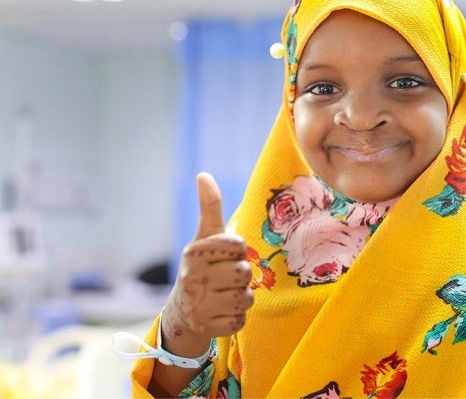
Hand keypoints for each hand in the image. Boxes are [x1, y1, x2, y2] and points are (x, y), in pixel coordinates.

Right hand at [163, 172, 253, 352]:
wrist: (182, 311)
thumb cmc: (201, 266)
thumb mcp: (204, 237)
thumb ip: (209, 208)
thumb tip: (204, 175)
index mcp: (193, 252)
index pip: (238, 246)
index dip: (236, 251)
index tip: (223, 255)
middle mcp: (192, 278)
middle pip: (244, 273)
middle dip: (241, 275)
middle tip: (225, 278)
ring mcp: (199, 305)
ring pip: (247, 297)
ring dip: (243, 297)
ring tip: (225, 294)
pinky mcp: (208, 328)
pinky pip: (241, 320)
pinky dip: (237, 317)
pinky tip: (222, 312)